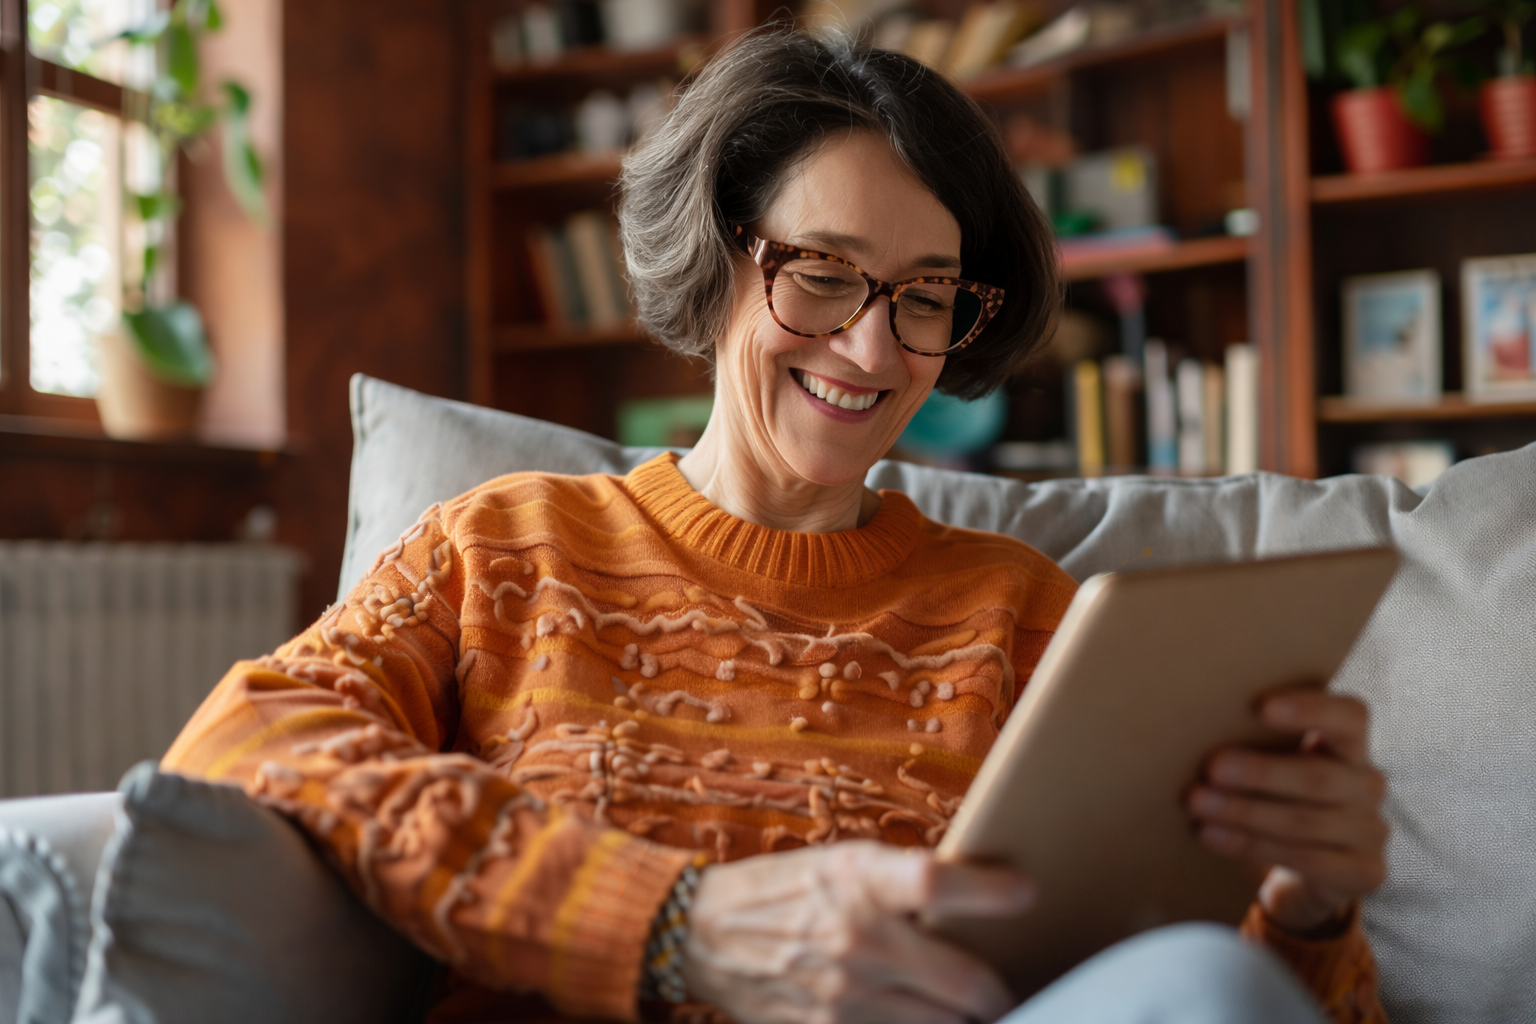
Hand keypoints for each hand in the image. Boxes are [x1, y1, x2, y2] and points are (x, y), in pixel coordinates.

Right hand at [680, 841, 1031, 1023]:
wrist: (711, 935)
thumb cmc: (790, 888)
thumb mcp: (844, 861)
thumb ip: (904, 877)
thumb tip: (978, 891)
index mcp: (858, 880)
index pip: (937, 883)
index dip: (991, 889)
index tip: (1026, 891)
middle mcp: (856, 940)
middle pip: (963, 979)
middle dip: (1000, 989)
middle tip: (1010, 984)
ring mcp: (846, 996)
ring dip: (969, 1021)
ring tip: (980, 1011)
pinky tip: (934, 1020)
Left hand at [1187, 689, 1387, 933]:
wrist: (1304, 869)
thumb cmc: (1275, 797)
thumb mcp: (1271, 765)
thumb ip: (1253, 742)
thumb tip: (1194, 725)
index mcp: (1350, 744)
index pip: (1350, 716)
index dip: (1311, 709)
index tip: (1260, 706)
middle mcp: (1368, 784)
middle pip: (1319, 776)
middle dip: (1260, 772)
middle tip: (1211, 767)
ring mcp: (1372, 830)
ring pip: (1305, 821)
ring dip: (1245, 813)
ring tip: (1197, 803)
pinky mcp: (1366, 872)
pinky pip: (1305, 858)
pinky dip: (1250, 845)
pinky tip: (1211, 835)